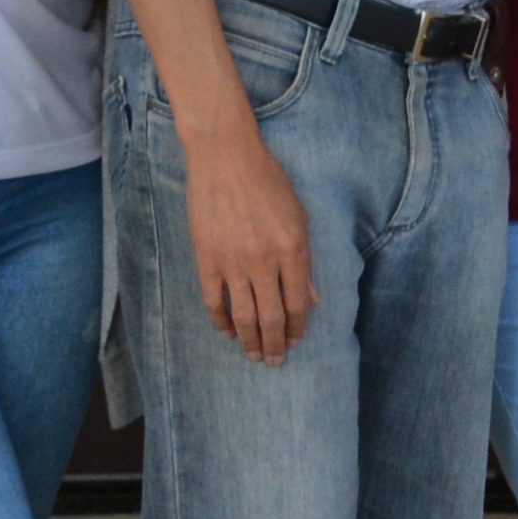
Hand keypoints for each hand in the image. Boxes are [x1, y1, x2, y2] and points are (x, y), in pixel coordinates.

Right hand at [181, 115, 315, 362]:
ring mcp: (233, 262)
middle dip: (275, 345)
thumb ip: (305, 261)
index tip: (295, 343)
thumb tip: (311, 300)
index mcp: (292, 249)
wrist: (226, 156)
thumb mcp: (299, 216)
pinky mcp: (207, 258)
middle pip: (272, 318)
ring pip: (243, 316)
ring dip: (249, 341)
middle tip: (274, 362)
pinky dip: (220, 322)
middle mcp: (264, 260)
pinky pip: (213, 301)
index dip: (298, 329)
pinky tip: (228, 332)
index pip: (298, 305)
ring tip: (253, 356)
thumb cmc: (268, 181)